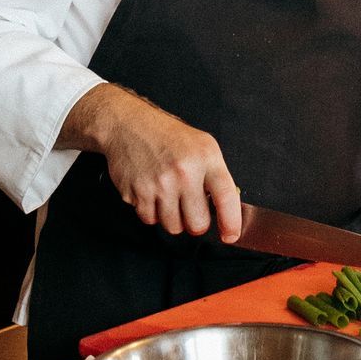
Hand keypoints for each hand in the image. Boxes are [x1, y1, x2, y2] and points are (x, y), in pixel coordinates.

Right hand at [60, 83, 241, 240]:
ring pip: (173, 227)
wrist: (129, 125)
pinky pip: (150, 220)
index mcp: (206, 158)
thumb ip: (216, 176)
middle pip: (197, 224)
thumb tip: (225, 210)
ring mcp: (160, 184)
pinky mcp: (137, 193)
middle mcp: (184, 172)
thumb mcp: (202, 145)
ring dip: (173, 218)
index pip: (226, 199)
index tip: (230, 235)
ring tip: (169, 197)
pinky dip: (151, 212)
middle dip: (196, 223)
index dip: (231, 224)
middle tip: (191, 210)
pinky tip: (152, 193)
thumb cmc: (168, 136)